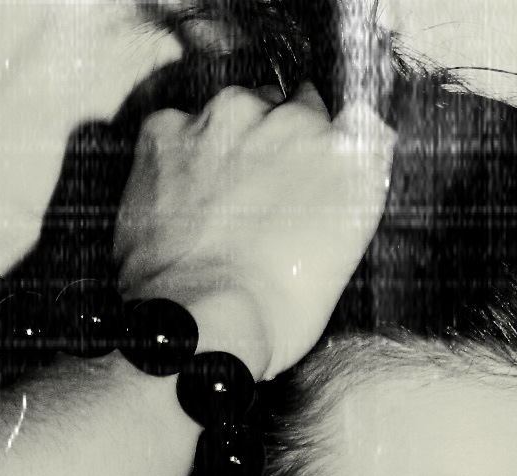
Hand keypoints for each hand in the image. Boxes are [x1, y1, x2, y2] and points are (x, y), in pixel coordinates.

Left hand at [113, 83, 394, 381]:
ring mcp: (227, 116)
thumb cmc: (275, 314)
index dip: (317, 155)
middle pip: (282, 111)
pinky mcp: (168, 128)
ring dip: (224, 147)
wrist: (200, 323)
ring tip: (213, 211)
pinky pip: (175, 129)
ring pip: (229, 115)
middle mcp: (292, 118)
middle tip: (255, 205)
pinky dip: (175, 159)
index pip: (344, 124)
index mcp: (348, 153)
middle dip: (271, 145)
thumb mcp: (340, 256)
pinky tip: (176, 207)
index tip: (302, 185)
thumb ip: (343, 194)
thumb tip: (331, 171)